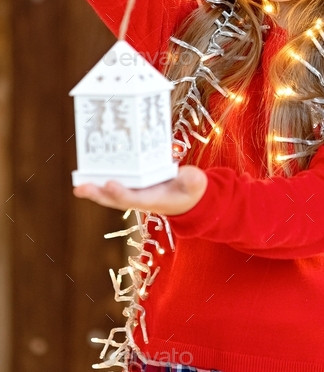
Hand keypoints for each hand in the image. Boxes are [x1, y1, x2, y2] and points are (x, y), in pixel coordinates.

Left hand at [73, 165, 207, 215]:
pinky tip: (88, 171)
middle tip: (81, 189)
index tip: (110, 184)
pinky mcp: (133, 183)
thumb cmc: (191, 190)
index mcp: (155, 200)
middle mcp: (140, 197)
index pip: (135, 199)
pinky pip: (114, 181)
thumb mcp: (196, 185)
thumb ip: (194, 181)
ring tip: (79, 185)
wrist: (188, 196)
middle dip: (99, 194)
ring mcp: (135, 191)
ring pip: (110, 193)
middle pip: (115, 199)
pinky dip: (101, 178)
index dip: (122, 193)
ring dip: (95, 189)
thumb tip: (193, 176)